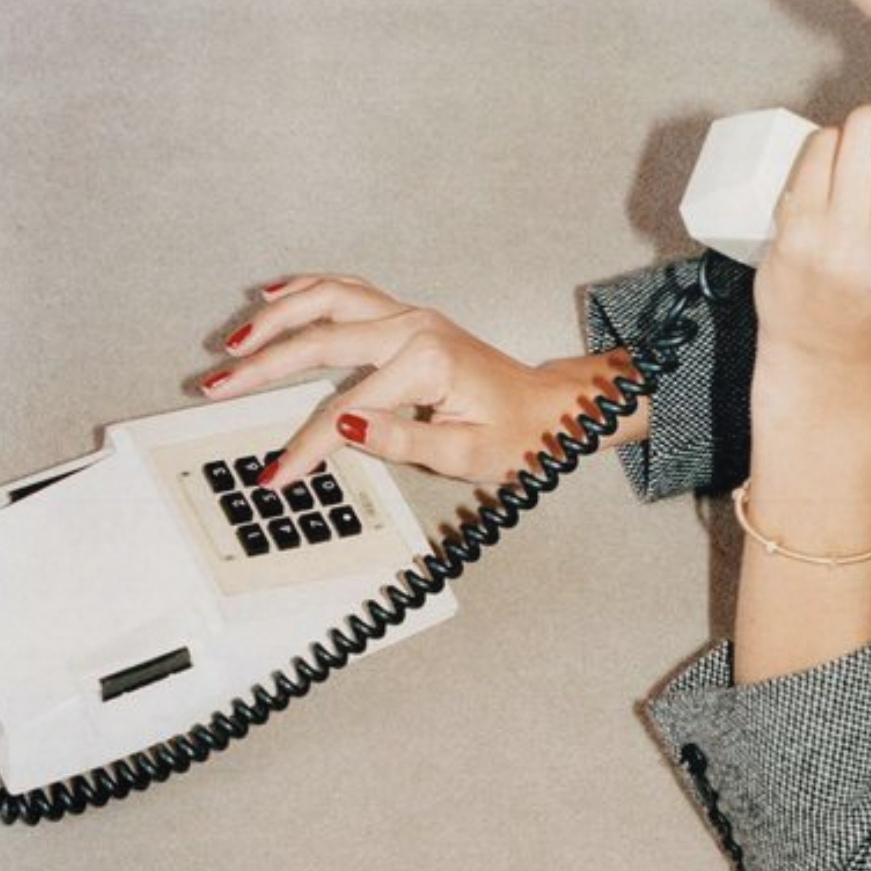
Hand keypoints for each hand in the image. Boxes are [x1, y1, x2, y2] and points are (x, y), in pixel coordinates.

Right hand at [199, 275, 641, 486]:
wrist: (549, 410)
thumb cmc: (517, 435)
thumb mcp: (465, 453)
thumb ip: (401, 437)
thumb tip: (343, 423)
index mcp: (427, 363)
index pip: (346, 409)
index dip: (305, 445)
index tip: (278, 473)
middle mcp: (415, 328)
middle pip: (320, 339)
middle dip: (262, 366)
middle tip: (216, 385)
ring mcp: (411, 316)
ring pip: (329, 299)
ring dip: (276, 317)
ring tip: (233, 340)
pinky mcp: (410, 318)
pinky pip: (348, 292)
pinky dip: (307, 291)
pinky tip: (276, 297)